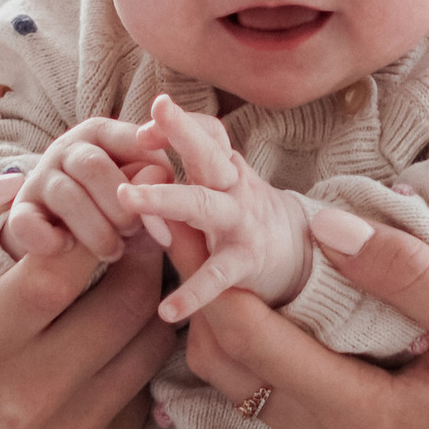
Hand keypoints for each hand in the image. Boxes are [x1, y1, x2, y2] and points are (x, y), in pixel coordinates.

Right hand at [0, 113, 175, 264]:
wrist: (65, 229)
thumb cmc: (114, 203)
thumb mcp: (138, 186)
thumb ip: (153, 181)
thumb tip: (162, 177)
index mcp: (100, 134)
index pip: (128, 137)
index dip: (150, 161)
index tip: (167, 185)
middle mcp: (66, 149)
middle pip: (92, 166)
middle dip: (120, 205)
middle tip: (134, 231)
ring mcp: (40, 178)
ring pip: (66, 196)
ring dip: (96, 230)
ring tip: (113, 251)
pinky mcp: (20, 211)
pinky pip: (27, 223)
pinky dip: (51, 241)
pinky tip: (69, 248)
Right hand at [0, 184, 175, 428]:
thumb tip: (12, 184)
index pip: (57, 272)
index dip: (92, 227)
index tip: (100, 203)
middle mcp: (23, 400)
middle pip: (122, 305)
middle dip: (140, 251)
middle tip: (137, 223)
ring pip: (149, 343)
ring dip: (152, 295)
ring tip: (135, 265)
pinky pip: (146, 385)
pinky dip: (141, 348)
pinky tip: (119, 326)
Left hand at [119, 97, 311, 323]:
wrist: (301, 253)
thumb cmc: (244, 213)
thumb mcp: (220, 185)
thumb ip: (180, 178)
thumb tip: (134, 171)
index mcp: (226, 169)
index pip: (208, 133)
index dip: (179, 124)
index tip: (144, 131)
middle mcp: (234, 189)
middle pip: (210, 154)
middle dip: (182, 132)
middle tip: (151, 117)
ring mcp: (241, 224)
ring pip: (202, 205)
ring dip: (164, 197)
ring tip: (127, 198)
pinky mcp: (246, 262)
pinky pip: (217, 276)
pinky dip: (193, 293)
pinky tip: (167, 311)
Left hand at [187, 210, 428, 428]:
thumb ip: (403, 274)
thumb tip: (319, 226)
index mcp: (358, 414)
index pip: (247, 340)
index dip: (203, 272)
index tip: (177, 208)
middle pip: (226, 363)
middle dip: (193, 286)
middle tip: (171, 211)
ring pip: (243, 379)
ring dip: (217, 310)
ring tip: (203, 235)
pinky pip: (275, 384)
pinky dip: (251, 333)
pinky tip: (258, 281)